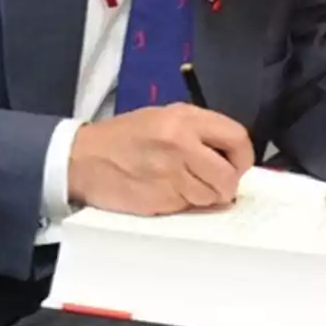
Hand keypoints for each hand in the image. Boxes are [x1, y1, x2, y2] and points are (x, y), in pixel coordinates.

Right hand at [68, 103, 254, 215]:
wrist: (84, 158)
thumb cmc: (126, 138)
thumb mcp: (163, 118)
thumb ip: (198, 132)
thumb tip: (230, 157)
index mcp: (186, 118)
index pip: (237, 138)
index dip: (242, 157)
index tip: (235, 165)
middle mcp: (182, 143)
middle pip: (229, 175)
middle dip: (227, 184)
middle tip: (214, 184)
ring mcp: (171, 172)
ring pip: (212, 196)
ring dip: (204, 197)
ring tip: (183, 186)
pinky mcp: (160, 198)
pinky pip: (189, 207)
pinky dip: (184, 205)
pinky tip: (166, 192)